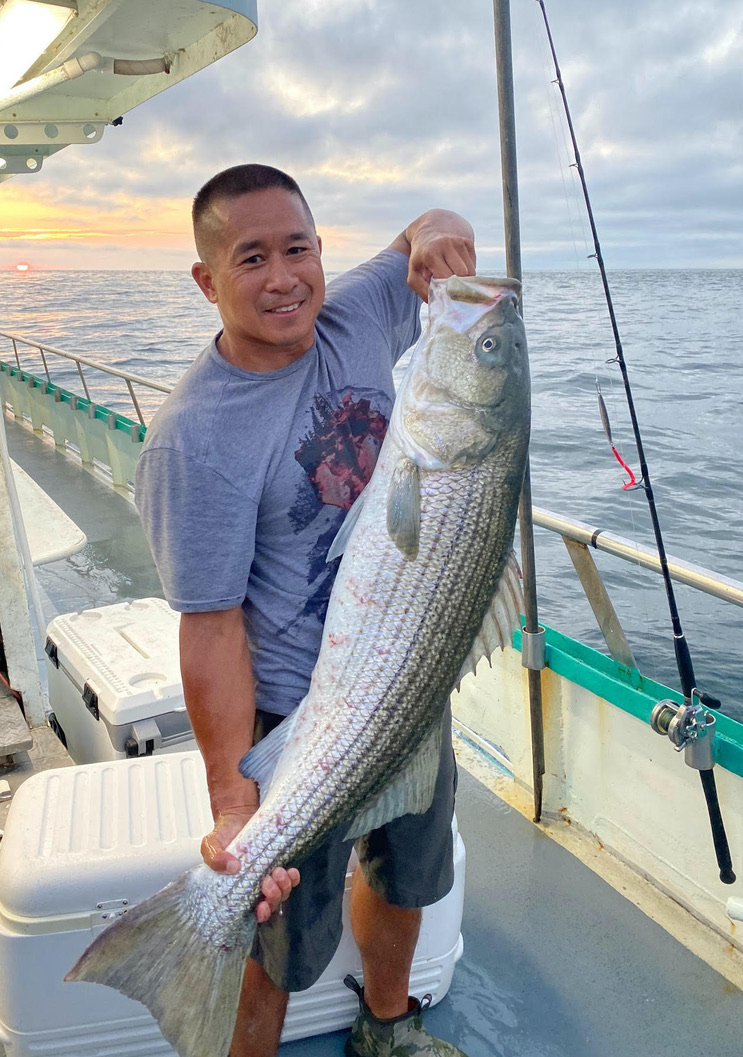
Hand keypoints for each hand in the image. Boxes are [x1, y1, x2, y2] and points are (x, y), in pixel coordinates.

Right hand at [201, 807, 300, 921]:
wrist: (236, 817)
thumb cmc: (223, 836)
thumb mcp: (210, 846)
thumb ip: (214, 858)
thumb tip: (232, 867)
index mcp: (240, 889)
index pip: (253, 911)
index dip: (261, 914)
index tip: (261, 907)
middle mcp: (256, 886)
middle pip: (272, 904)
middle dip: (273, 898)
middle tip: (267, 883)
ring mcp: (269, 875)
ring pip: (283, 892)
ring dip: (284, 887)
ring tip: (277, 872)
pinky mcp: (278, 862)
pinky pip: (291, 877)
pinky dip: (293, 877)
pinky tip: (290, 871)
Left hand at [404, 210, 475, 300]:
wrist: (430, 231)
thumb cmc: (421, 257)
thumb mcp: (413, 273)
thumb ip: (421, 289)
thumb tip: (436, 301)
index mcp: (431, 253)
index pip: (446, 278)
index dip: (447, 289)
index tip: (445, 294)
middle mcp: (446, 244)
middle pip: (462, 275)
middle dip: (458, 285)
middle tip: (451, 288)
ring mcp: (458, 241)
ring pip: (470, 271)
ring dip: (464, 279)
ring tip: (453, 278)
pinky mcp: (467, 241)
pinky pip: (473, 265)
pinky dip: (468, 271)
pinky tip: (458, 268)